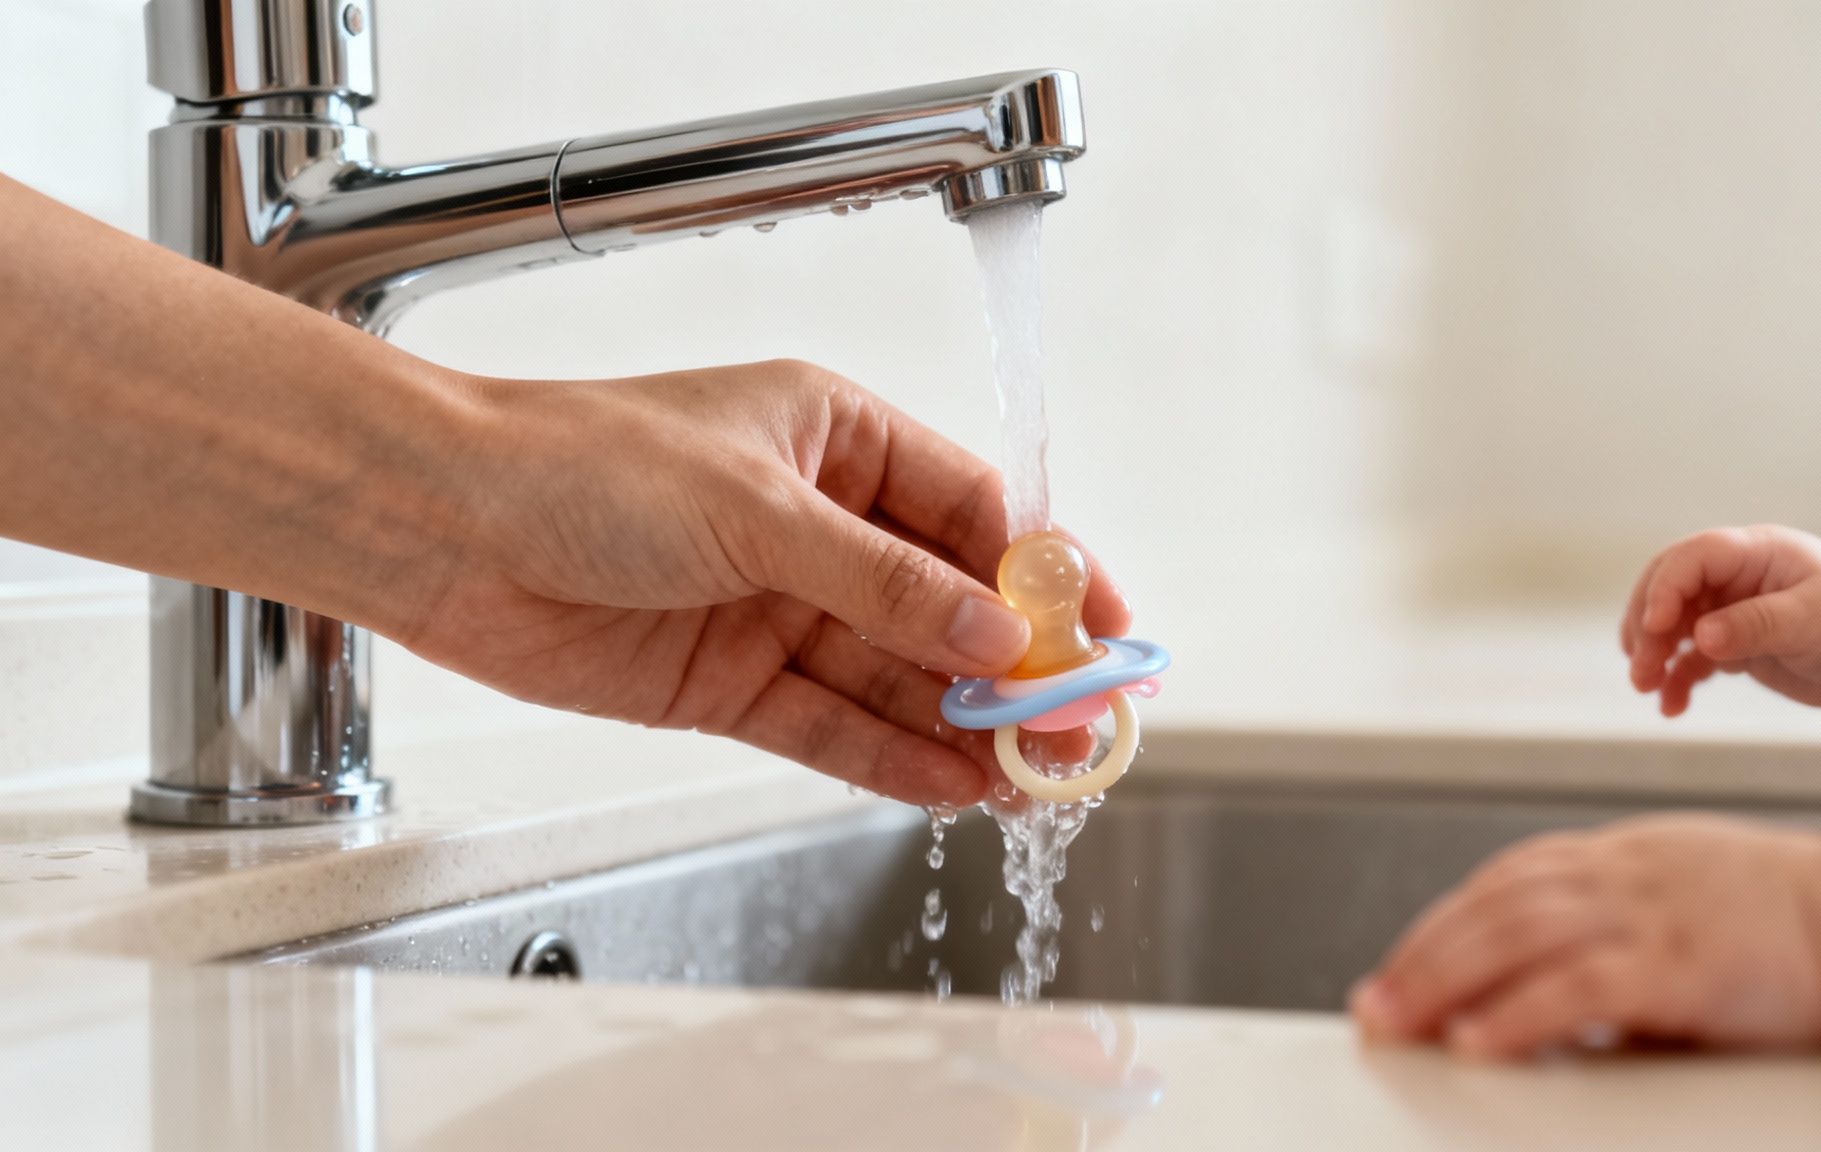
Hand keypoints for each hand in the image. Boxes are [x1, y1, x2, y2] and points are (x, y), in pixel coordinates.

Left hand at [398, 359, 1129, 807]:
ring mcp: (778, 609)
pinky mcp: (731, 682)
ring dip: (964, 729)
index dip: (1052, 579)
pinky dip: (889, 760)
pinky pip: (832, 727)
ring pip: (897, 680)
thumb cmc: (579, 465)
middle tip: (1078, 732)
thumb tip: (997, 636)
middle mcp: (819, 527)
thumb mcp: (757, 508)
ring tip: (1032, 779)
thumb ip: (883, 582)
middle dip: (1017, 673)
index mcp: (838, 440)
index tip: (1110, 634)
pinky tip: (951, 789)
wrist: (441, 528)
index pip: (976, 515)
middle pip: (947, 610)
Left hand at [1351, 816, 1820, 1060]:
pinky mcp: (1681, 965)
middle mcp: (1622, 874)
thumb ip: (1608, 930)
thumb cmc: (1776, 923)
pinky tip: (1477, 1040)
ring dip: (1443, 982)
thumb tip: (1529, 989)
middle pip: (1493, 907)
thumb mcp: (1678, 901)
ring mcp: (1650, 914)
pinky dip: (1516, 1013)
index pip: (1504, 882)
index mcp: (1619, 855)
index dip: (1440, 924)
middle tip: (1375, 1007)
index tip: (1396, 969)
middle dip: (1422, 958)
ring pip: (1517, 936)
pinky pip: (1577, 986)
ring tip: (1400, 1024)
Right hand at [1621, 525, 1820, 715]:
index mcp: (1754, 552)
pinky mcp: (1727, 642)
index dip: (1666, 587)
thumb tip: (1701, 637)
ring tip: (1645, 686)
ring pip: (1670, 624)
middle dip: (1647, 625)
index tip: (1655, 627)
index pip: (1694, 557)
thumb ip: (1756, 625)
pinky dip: (1675, 680)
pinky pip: (1688, 657)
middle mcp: (1732, 576)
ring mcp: (1726, 608)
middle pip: (1669, 588)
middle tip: (1641, 667)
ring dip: (1652, 653)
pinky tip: (1671, 706)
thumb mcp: (1811, 620)